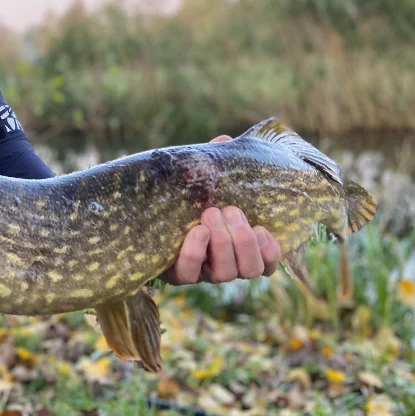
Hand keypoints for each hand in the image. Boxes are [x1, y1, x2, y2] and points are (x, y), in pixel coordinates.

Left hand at [158, 134, 281, 285]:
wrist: (144, 217)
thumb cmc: (185, 200)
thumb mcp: (205, 185)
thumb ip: (218, 167)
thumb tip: (225, 141)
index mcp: (240, 249)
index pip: (267, 264)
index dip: (270, 250)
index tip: (262, 227)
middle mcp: (225, 266)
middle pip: (249, 269)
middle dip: (243, 240)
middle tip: (229, 210)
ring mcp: (202, 273)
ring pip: (226, 274)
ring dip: (222, 243)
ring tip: (210, 213)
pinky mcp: (177, 274)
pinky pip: (189, 274)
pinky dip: (195, 252)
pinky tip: (197, 230)